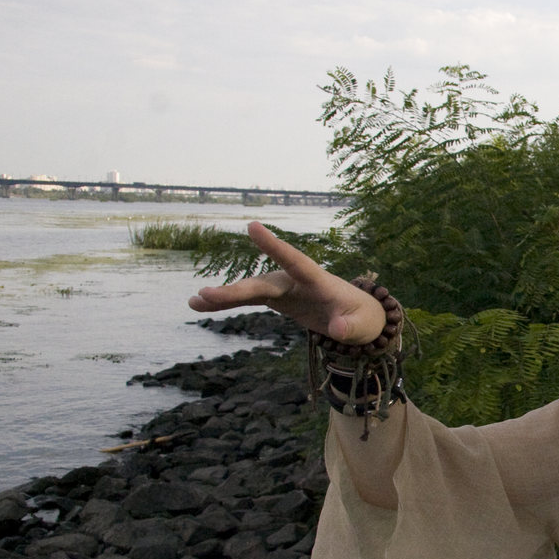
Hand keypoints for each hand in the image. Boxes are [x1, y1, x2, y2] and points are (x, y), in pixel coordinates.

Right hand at [187, 221, 386, 344]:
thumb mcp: (363, 326)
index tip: (252, 226)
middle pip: (264, 283)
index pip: (296, 261)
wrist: (356, 317)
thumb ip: (351, 328)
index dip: (275, 246)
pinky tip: (199, 305)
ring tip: (195, 302)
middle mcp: (296, 280)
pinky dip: (226, 303)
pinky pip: (247, 299)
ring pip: (250, 290)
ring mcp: (284, 287)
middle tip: (206, 294)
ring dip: (224, 296)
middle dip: (237, 289)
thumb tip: (338, 331)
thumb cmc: (362, 318)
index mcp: (319, 281)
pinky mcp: (276, 298)